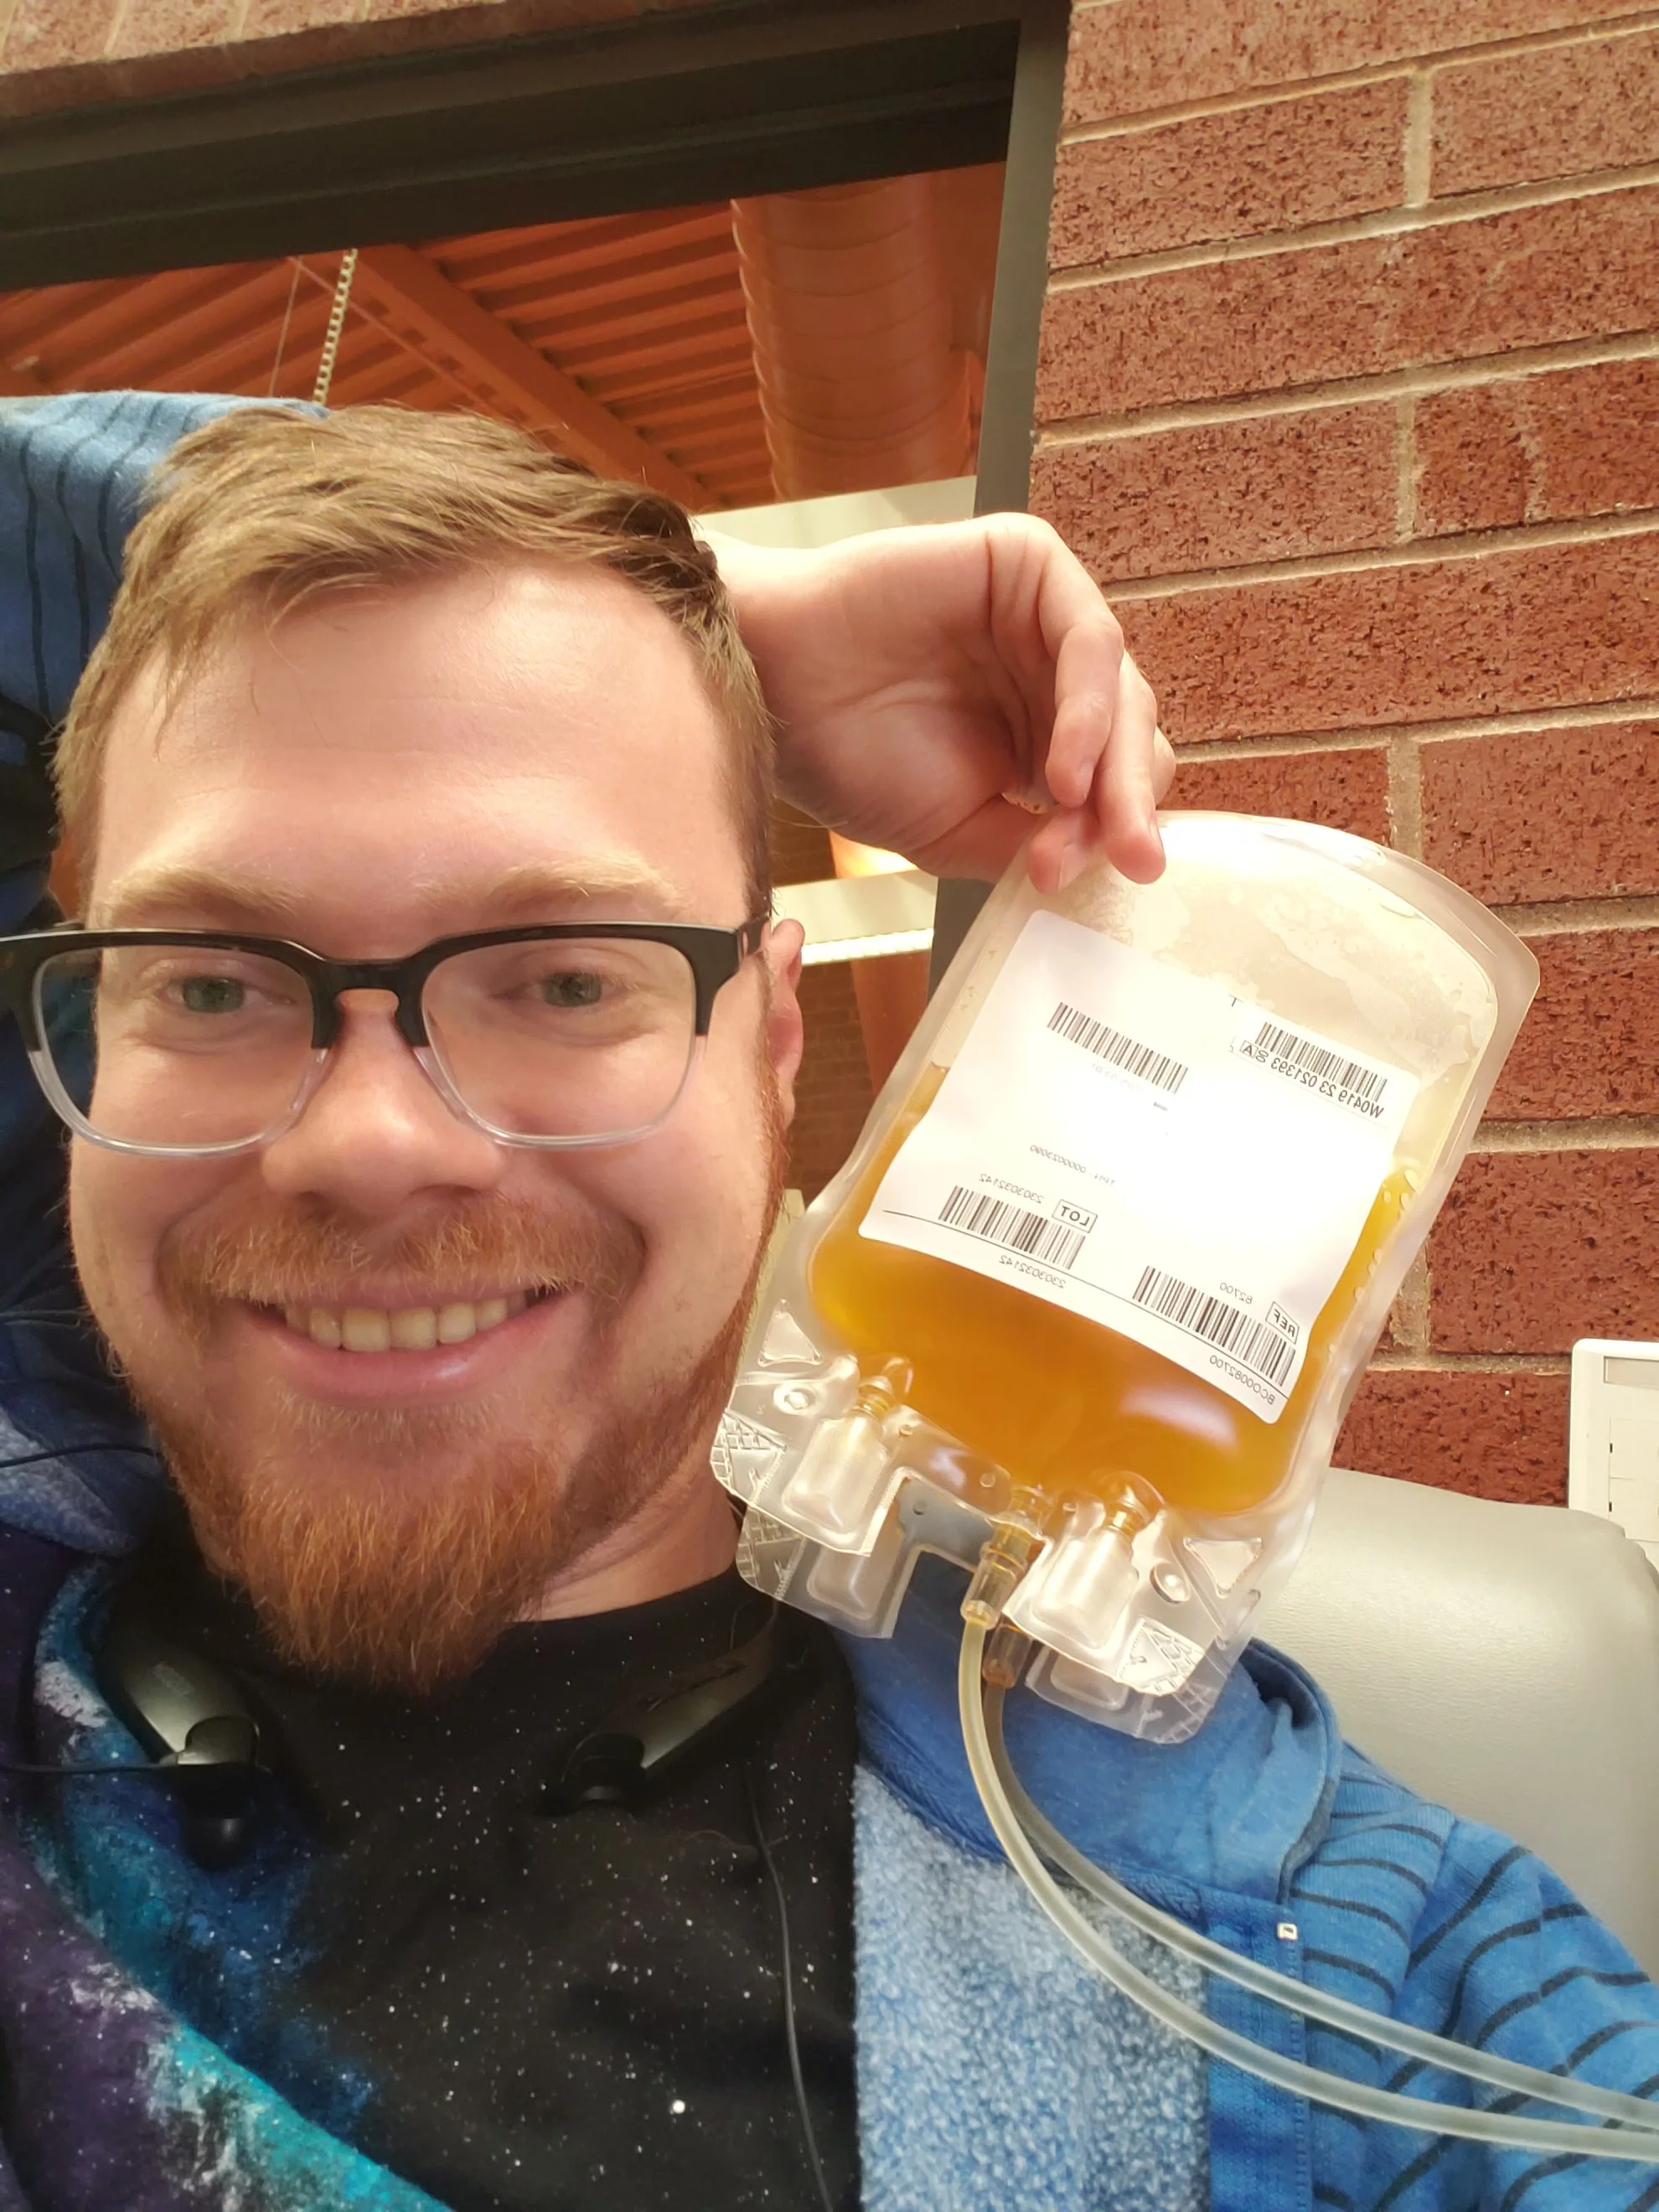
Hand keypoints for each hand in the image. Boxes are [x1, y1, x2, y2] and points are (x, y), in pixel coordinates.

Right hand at [708, 513, 1173, 891]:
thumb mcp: (956, 832)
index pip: (1109, 787)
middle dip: (1128, 805)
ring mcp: (1042, 616)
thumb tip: (1111, 863)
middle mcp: (1049, 676)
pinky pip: (1087, 638)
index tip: (1089, 883)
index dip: (1108, 835)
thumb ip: (1034, 845)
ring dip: (1112, 764)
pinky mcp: (1027, 564)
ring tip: (1076, 814)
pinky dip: (1086, 707)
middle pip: (1128, 740)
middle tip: (1133, 861)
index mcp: (1039, 737)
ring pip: (1120, 692)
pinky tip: (1063, 768)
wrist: (772, 691)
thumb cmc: (847, 756)